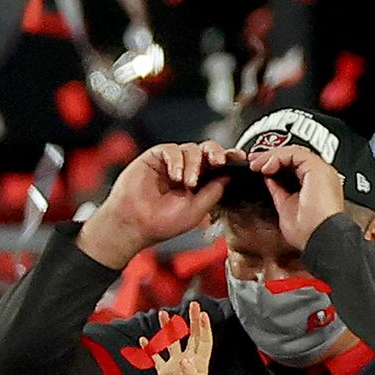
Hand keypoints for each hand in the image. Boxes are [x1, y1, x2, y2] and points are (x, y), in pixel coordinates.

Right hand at [78, 142, 243, 267]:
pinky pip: (172, 149)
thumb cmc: (163, 223)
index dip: (230, 158)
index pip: (219, 165)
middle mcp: (189, 169)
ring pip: (192, 149)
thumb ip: (213, 192)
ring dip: (193, 164)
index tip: (241, 158)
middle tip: (218, 162)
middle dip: (217, 153)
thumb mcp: (196, 210)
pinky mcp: (155, 157)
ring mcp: (172, 163)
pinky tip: (175, 176)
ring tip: (186, 183)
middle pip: (208, 150)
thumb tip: (229, 176)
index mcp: (202, 182)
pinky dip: (177, 161)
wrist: (134, 225)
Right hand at [156, 302, 213, 374]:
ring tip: (162, 314)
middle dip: (190, 320)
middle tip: (191, 304)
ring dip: (167, 328)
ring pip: (170, 342)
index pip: (203, 340)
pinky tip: (144, 339)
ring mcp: (175, 365)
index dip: (204, 327)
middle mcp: (188, 360)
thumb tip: (185, 360)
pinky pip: (155, 357)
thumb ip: (191, 374)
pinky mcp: (164, 373)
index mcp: (200, 362)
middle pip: (190, 336)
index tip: (202, 313)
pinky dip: (150, 348)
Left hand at [246, 145, 344, 251]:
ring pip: (294, 152)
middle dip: (270, 156)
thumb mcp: (286, 207)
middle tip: (253, 162)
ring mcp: (321, 171)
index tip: (257, 167)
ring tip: (257, 165)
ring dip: (272, 156)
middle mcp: (321, 176)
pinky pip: (295, 154)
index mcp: (316, 186)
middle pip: (294, 156)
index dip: (274, 163)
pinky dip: (278, 157)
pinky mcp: (318, 169)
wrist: (320, 238)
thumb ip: (279, 190)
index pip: (294, 166)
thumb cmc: (309, 232)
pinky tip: (267, 167)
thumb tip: (269, 178)